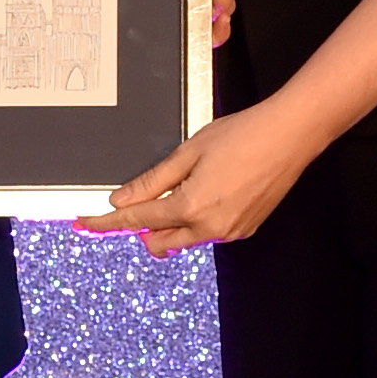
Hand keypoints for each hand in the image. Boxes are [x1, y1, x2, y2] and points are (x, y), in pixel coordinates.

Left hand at [72, 98, 314, 253]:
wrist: (290, 135)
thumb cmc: (242, 135)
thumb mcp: (189, 151)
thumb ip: (152, 180)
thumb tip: (122, 200)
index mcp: (191, 207)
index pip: (137, 220)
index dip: (108, 222)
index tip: (86, 224)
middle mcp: (211, 227)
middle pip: (158, 241)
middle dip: (142, 228)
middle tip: (138, 201)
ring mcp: (230, 231)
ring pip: (185, 238)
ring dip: (171, 223)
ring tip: (182, 186)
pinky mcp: (245, 228)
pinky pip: (208, 233)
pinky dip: (196, 220)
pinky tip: (206, 190)